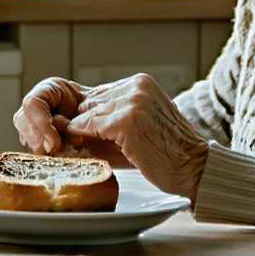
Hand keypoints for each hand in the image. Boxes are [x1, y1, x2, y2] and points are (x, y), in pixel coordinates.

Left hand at [13, 74, 209, 199]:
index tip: (66, 134)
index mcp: (139, 84)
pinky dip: (80, 137)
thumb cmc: (166, 157)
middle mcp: (137, 86)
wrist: (196, 170)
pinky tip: (78, 150)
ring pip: (85, 114)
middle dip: (73, 124)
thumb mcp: (131, 133)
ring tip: (64, 149)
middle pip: (87, 103)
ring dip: (74, 133)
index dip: (80, 118)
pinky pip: (89, 126)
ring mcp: (133, 100)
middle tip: (58, 143)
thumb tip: (64, 129)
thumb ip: (103, 125)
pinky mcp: (128, 118)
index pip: (96, 97)